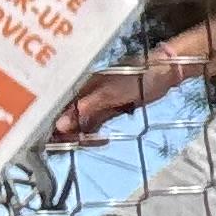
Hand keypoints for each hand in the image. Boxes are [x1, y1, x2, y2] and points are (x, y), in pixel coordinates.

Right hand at [53, 54, 179, 144]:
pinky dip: (93, 134)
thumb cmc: (137, 77)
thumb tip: (59, 124)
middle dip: (66, 133)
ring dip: (80, 136)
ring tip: (92, 143)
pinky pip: (93, 125)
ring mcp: (96, 103)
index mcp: (80, 87)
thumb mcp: (110, 93)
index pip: (57, 108)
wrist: (164, 72)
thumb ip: (86, 108)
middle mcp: (84, 95)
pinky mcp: (108, 110)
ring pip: (79, 124)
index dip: (52, 125)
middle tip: (78, 144)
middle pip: (66, 118)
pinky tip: (101, 140)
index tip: (56, 141)